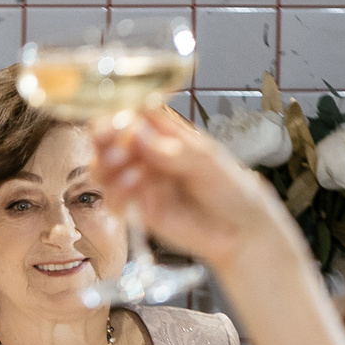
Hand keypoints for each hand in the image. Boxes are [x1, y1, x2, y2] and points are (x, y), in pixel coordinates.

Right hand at [91, 107, 312, 287]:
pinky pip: (114, 200)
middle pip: (110, 141)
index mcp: (164, 134)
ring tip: (122, 160)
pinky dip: (117, 190)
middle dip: (104, 137)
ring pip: (104, 169)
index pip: (133, 116)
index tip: (118, 118)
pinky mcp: (136, 211)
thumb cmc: (230, 188)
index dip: (119, 114)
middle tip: (107, 136)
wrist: (240, 230)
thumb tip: (139, 134)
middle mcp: (146, 156)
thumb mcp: (208, 162)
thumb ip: (174, 151)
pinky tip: (134, 183)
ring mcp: (139, 183)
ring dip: (106, 163)